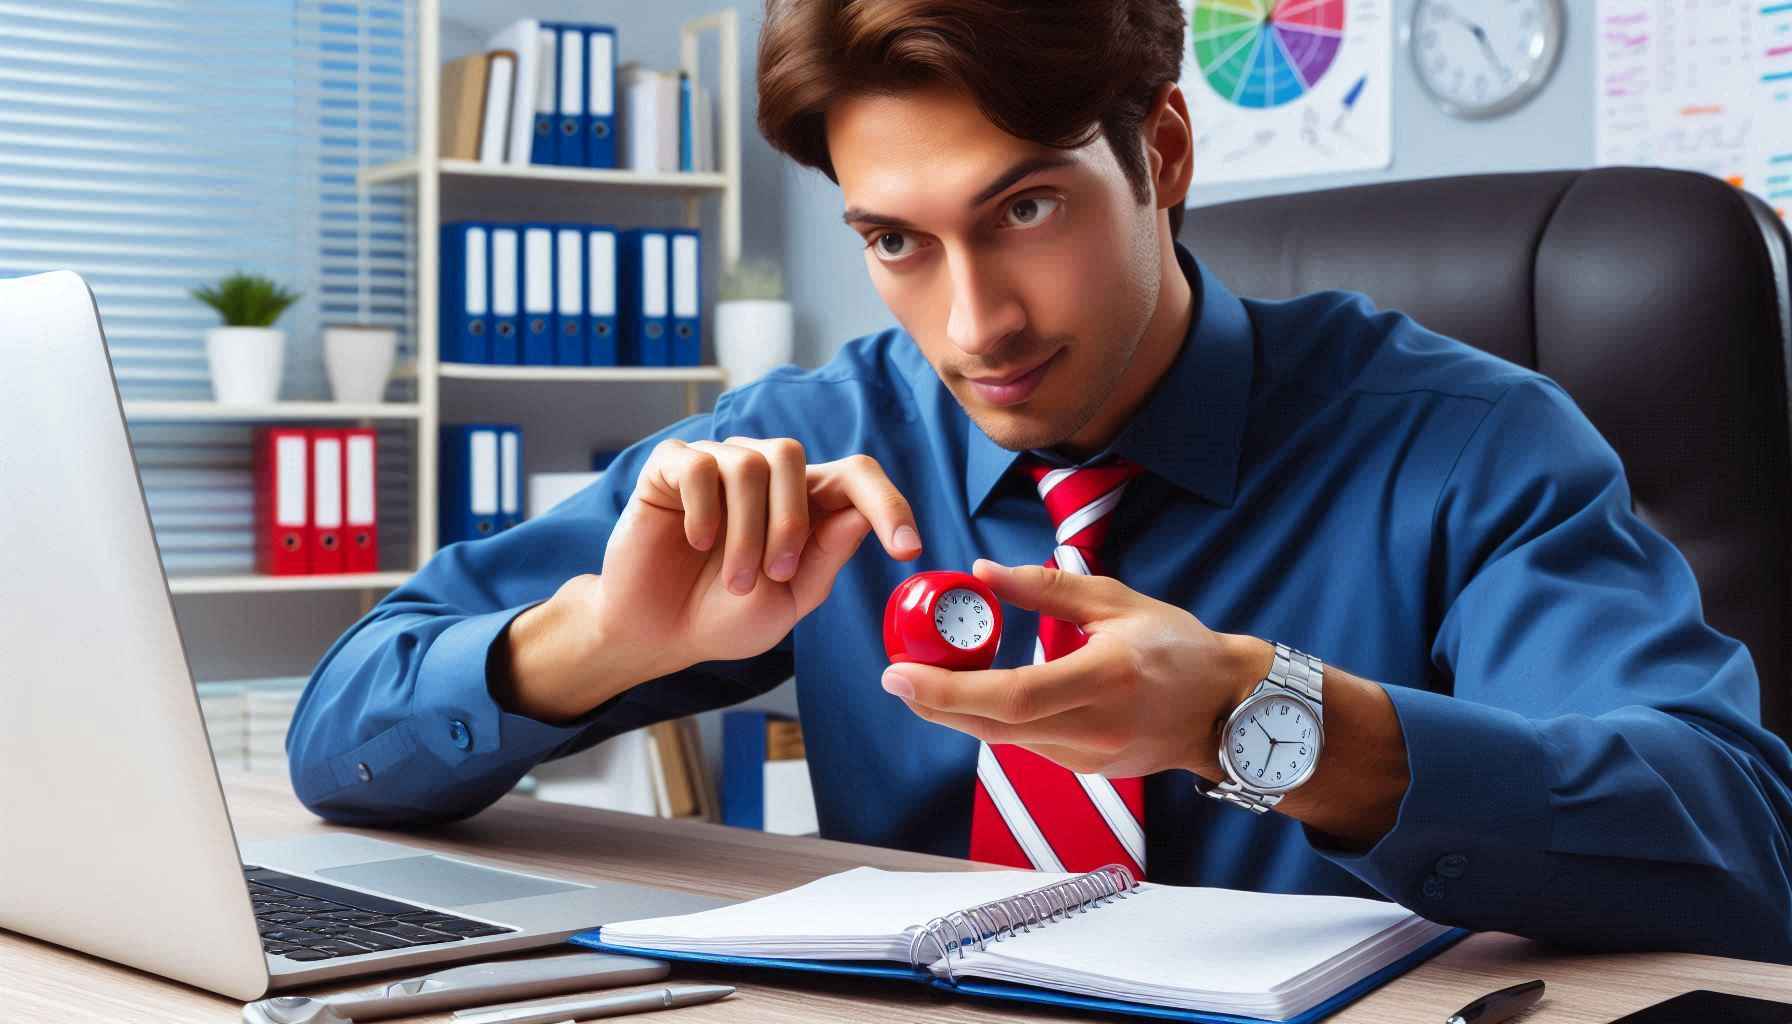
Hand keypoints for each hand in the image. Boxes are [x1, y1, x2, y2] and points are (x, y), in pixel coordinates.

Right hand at [500, 440, 920, 721]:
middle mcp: (763, 475)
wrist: (657, 635)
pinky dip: (703, 509)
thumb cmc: (723, 616)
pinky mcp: (671, 469)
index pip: (855, 476)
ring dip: (746, 529)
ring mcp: (715, 466)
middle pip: (793, 456)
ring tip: (734, 579)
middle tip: (774, 575)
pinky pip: (699, 466)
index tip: (908, 551)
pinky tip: (695, 542)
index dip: (888, 503)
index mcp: (802, 503)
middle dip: (790, 522)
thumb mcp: (789, 599)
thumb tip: (862, 514)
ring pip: (750, 463)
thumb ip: (825, 556)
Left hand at [880, 559, 1272, 779]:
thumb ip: (1045, 589)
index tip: (900, 673)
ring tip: (923, 679)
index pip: (1010, 696)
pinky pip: (1026, 745)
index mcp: (1103, 679)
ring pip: (1004, 739)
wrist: (1228, 709)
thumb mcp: (1117, 601)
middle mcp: (1092, 727)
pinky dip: (993, 720)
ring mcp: (1089, 757)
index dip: (948, 690)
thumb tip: (980, 572)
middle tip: (894, 675)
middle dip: (935, 703)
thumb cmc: (1179, 647)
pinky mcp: (1086, 769)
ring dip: (958, 712)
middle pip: (993, 726)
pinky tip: (974, 696)